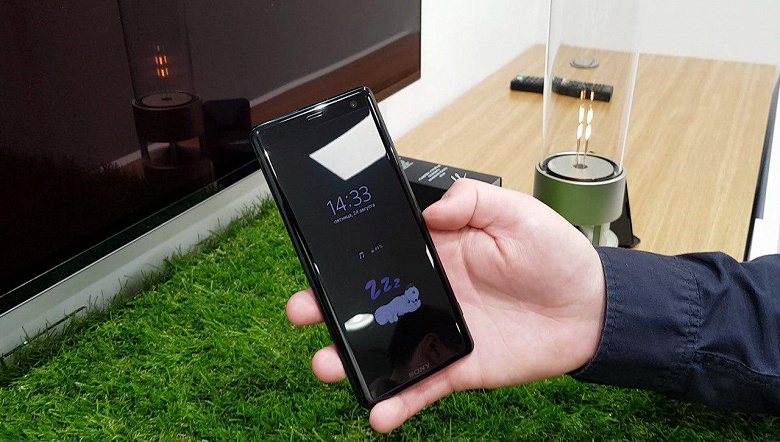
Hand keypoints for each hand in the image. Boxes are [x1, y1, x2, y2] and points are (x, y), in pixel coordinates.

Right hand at [286, 179, 606, 432]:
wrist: (592, 306)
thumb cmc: (556, 254)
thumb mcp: (514, 210)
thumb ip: (470, 200)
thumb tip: (428, 210)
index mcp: (438, 252)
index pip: (382, 255)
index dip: (349, 260)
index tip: (319, 261)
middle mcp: (432, 292)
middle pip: (371, 303)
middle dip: (332, 308)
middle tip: (304, 309)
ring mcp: (443, 331)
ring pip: (388, 348)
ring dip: (354, 359)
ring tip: (327, 363)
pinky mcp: (460, 365)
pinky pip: (423, 385)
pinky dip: (400, 402)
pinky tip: (379, 413)